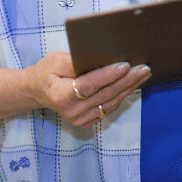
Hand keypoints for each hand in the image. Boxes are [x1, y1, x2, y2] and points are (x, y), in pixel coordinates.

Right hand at [24, 52, 151, 127]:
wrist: (37, 92)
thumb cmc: (46, 72)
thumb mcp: (55, 60)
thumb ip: (75, 62)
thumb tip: (101, 59)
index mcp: (61, 95)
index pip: (89, 85)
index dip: (108, 75)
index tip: (125, 65)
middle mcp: (72, 111)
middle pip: (104, 94)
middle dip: (126, 80)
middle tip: (144, 68)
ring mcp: (80, 119)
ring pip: (110, 102)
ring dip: (129, 88)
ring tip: (143, 74)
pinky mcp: (87, 121)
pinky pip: (108, 108)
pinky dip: (121, 95)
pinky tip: (132, 84)